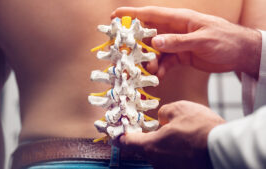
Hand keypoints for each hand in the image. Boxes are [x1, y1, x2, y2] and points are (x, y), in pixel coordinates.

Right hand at [111, 6, 261, 77]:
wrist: (240, 53)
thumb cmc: (225, 39)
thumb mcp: (202, 40)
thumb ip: (178, 42)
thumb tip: (155, 42)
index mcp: (179, 20)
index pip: (151, 14)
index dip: (132, 15)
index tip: (114, 17)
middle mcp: (174, 30)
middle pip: (149, 35)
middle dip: (137, 45)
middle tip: (128, 56)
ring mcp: (176, 43)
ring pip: (155, 51)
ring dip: (149, 61)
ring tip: (150, 70)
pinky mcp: (180, 56)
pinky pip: (165, 62)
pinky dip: (160, 69)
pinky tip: (158, 76)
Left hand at [117, 101, 224, 168]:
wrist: (226, 151)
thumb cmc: (201, 129)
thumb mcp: (180, 109)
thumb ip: (165, 112)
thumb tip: (163, 118)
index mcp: (150, 146)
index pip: (126, 143)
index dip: (119, 136)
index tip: (115, 134)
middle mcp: (157, 162)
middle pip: (144, 149)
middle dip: (148, 138)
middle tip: (158, 128)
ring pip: (160, 155)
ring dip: (165, 145)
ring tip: (181, 135)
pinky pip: (173, 160)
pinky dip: (176, 151)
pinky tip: (189, 144)